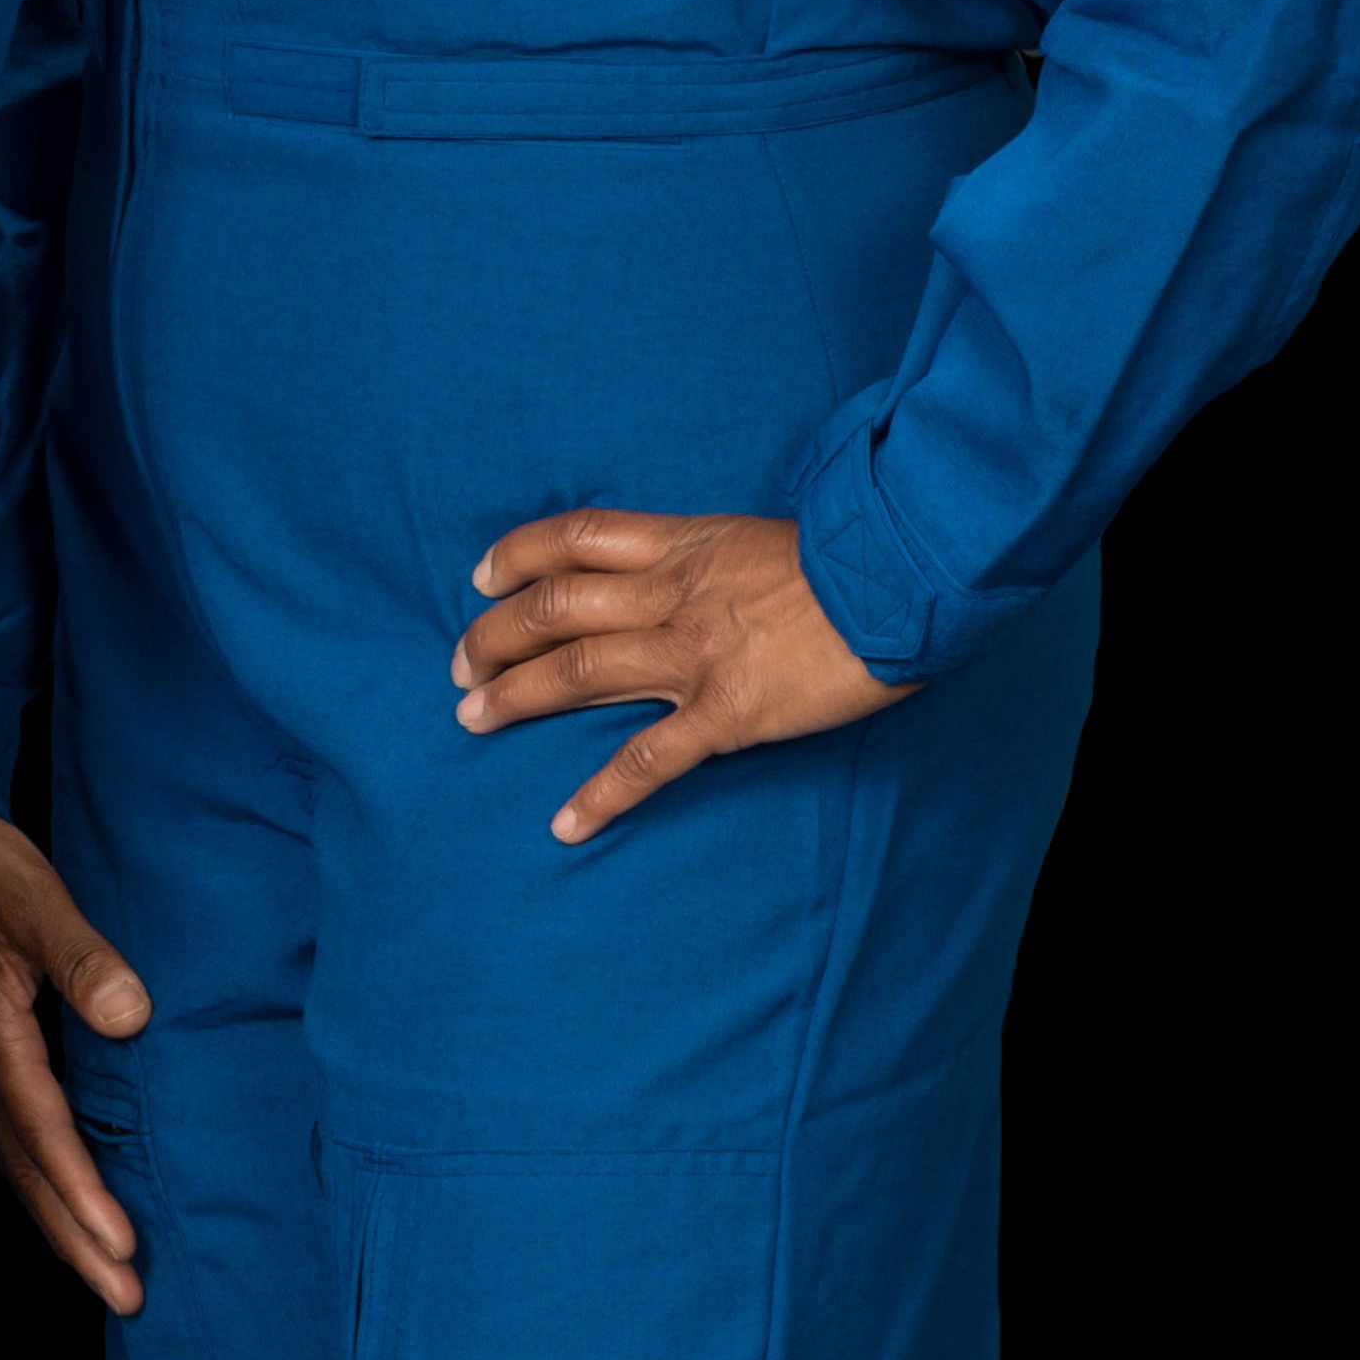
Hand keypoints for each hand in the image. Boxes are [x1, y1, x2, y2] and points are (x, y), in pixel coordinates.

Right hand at [0, 810, 150, 1310]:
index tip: (123, 1249)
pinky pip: (10, 1133)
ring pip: (17, 1159)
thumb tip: (132, 1017)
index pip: (45, 1135)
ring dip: (59, 1218)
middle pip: (28, 1171)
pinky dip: (39, 1177)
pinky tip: (54, 1192)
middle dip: (75, 1240)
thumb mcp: (33, 897)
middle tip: (125, 1300)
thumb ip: (82, 957)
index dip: (84, 1195)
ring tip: (102, 1270)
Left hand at [453, 506, 908, 841]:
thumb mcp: (755, 537)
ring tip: (471, 718)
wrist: (901, 580)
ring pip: (578, 673)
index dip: (516, 557)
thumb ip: (706, 557)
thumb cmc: (847, 560)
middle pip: (553, 609)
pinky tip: (566, 822)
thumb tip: (679, 572)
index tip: (480, 580)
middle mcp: (669, 595)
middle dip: (495, 638)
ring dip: (516, 696)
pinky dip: (601, 794)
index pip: (571, 538)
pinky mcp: (726, 713)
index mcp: (679, 546)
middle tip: (459, 668)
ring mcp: (693, 654)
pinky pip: (648, 759)